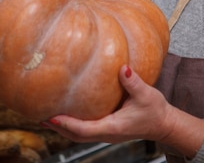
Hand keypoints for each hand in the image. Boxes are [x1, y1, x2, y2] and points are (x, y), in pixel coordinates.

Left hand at [41, 65, 170, 143]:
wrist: (164, 123)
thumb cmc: (156, 111)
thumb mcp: (146, 94)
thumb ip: (134, 82)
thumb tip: (123, 67)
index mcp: (113, 127)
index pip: (84, 129)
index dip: (67, 124)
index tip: (52, 117)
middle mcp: (107, 133)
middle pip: (76, 136)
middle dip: (58, 128)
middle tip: (39, 116)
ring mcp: (106, 132)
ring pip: (79, 134)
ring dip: (63, 127)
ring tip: (47, 115)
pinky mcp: (108, 128)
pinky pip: (86, 129)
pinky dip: (73, 123)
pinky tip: (67, 111)